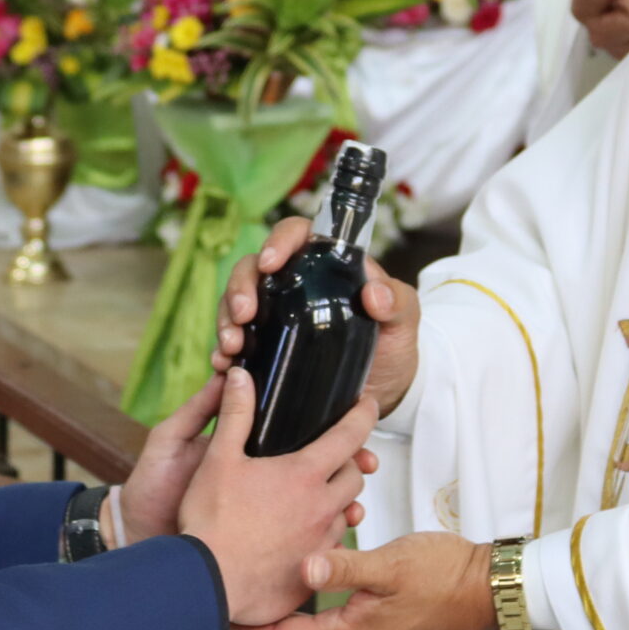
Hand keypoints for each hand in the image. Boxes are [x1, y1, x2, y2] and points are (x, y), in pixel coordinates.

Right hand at [120, 373, 378, 545]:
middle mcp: (322, 507)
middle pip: (355, 476)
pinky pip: (331, 547)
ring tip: (314, 495)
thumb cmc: (211, 521)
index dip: (364, 414)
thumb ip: (235, 415)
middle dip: (351, 461)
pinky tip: (299, 534)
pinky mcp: (315, 570)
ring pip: (345, 513)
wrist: (207, 583)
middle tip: (334, 455)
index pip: (351, 435)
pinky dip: (322, 535)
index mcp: (304, 474)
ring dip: (337, 500)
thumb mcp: (219, 459)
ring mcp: (321, 542)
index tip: (369, 404)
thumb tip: (240, 376)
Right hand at [214, 217, 419, 414]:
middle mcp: (293, 286)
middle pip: (253, 270)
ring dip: (225, 321)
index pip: (294, 235)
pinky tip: (223, 366)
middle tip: (243, 317)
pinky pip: (235, 343)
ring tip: (231, 348)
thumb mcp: (405, 322)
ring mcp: (275, 317)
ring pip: (236, 304)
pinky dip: (223, 353)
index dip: (277, 241)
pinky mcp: (265, 349)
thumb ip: (399, 302)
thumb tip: (375, 293)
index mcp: (324, 265)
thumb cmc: (395, 345)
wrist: (386, 394)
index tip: (269, 264)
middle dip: (239, 289)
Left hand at [236, 531, 495, 629]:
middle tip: (231, 604)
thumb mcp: (391, 564)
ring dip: (286, 625)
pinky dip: (312, 619)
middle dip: (261, 628)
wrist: (488, 592)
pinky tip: (307, 596)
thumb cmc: (445, 575)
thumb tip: (304, 570)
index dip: (250, 628)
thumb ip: (344, 568)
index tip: (221, 610)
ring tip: (261, 600)